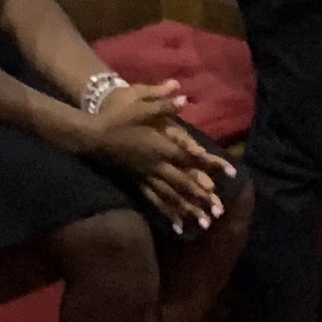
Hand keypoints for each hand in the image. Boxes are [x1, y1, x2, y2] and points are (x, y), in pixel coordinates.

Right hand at [81, 84, 228, 227]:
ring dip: (188, 210)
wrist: (90, 135)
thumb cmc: (116, 118)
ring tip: (204, 225)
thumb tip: (182, 95)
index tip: (230, 173)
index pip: (191, 157)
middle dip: (202, 197)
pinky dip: (168, 213)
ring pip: (170, 196)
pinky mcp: (136, 182)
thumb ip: (162, 102)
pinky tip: (177, 226)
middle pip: (183, 183)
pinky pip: (155, 200)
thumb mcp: (138, 104)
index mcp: (160, 146)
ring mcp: (145, 176)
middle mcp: (156, 165)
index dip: (211, 164)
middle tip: (219, 211)